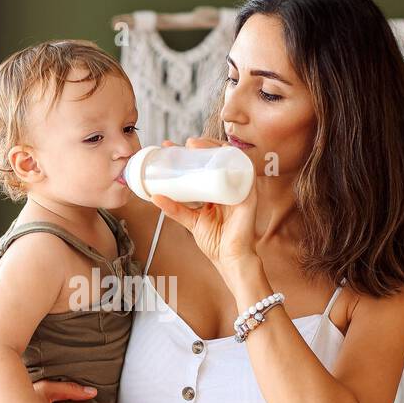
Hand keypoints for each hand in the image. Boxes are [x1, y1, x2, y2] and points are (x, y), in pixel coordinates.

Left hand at [153, 138, 258, 274]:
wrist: (230, 258)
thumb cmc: (216, 241)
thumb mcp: (191, 220)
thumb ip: (175, 209)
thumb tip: (155, 197)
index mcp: (216, 190)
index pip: (202, 166)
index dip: (188, 154)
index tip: (169, 148)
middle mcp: (229, 185)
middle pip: (216, 158)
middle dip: (200, 146)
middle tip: (182, 144)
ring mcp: (239, 187)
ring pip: (230, 158)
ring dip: (214, 147)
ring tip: (196, 144)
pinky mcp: (249, 193)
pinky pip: (245, 170)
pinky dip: (233, 158)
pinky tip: (221, 152)